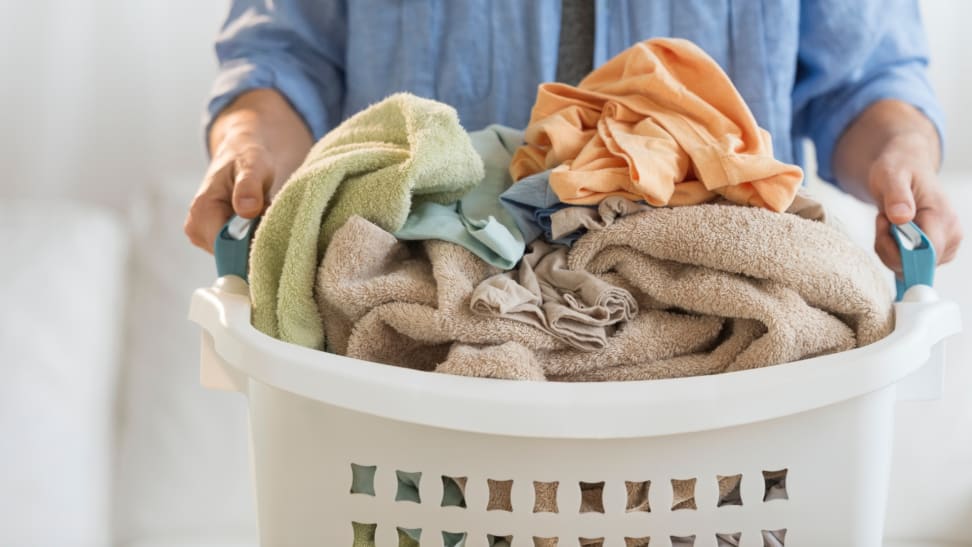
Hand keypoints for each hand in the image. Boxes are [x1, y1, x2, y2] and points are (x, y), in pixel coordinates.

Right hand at [184, 89, 311, 251]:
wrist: (242, 153)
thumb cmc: (248, 156)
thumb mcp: (253, 165)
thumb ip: (249, 186)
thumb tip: (247, 209)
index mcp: (201, 212)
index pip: (226, 249)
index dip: (252, 248)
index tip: (274, 237)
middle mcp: (197, 229)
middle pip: (232, 256)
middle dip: (256, 245)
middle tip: (273, 220)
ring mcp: (204, 238)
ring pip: (237, 256)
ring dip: (256, 242)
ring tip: (266, 217)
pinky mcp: (215, 241)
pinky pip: (238, 252)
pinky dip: (253, 241)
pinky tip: (261, 224)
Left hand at [868, 133, 961, 270]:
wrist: (906, 168)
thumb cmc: (899, 169)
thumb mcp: (891, 176)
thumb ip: (897, 196)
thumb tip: (901, 218)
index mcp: (943, 216)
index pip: (927, 254)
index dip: (899, 251)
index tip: (884, 224)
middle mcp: (951, 234)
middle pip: (915, 265)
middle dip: (890, 248)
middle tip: (883, 219)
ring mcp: (946, 245)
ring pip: (909, 267)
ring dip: (889, 249)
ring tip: (888, 221)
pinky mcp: (937, 251)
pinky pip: (908, 264)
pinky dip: (893, 251)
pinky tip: (893, 230)